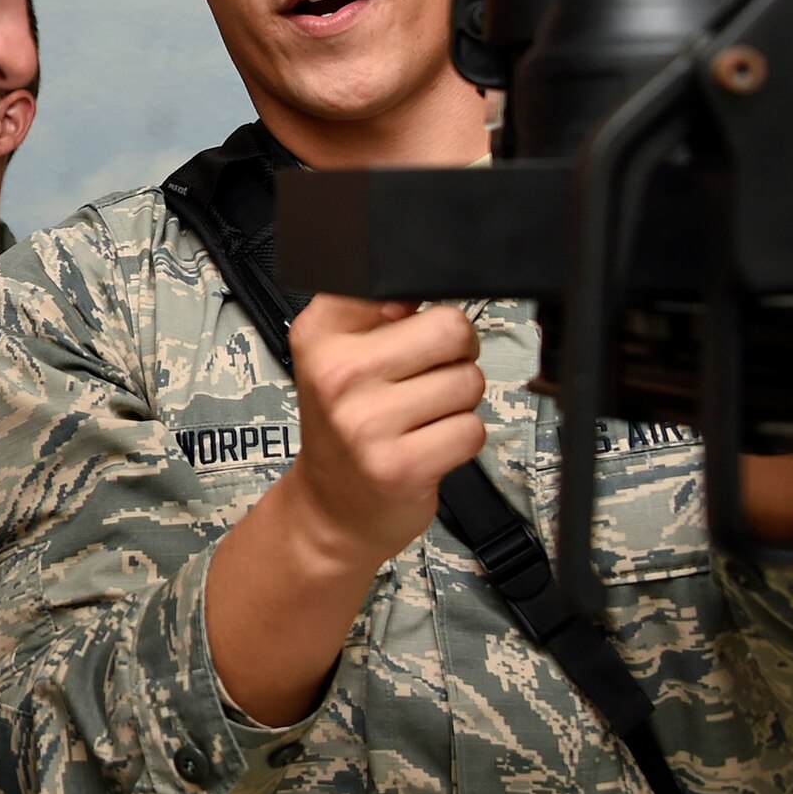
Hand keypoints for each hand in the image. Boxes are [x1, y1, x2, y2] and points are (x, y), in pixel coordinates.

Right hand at [280, 293, 488, 577]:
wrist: (330, 507)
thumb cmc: (346, 425)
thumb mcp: (336, 354)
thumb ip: (376, 309)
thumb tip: (429, 287)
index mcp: (321, 334)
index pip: (401, 286)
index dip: (422, 311)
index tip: (407, 334)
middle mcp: (337, 374)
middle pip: (451, 328)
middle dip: (456, 353)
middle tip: (428, 377)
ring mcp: (367, 423)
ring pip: (468, 380)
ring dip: (459, 401)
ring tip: (423, 416)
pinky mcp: (401, 466)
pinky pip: (472, 429)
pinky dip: (462, 438)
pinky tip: (429, 445)